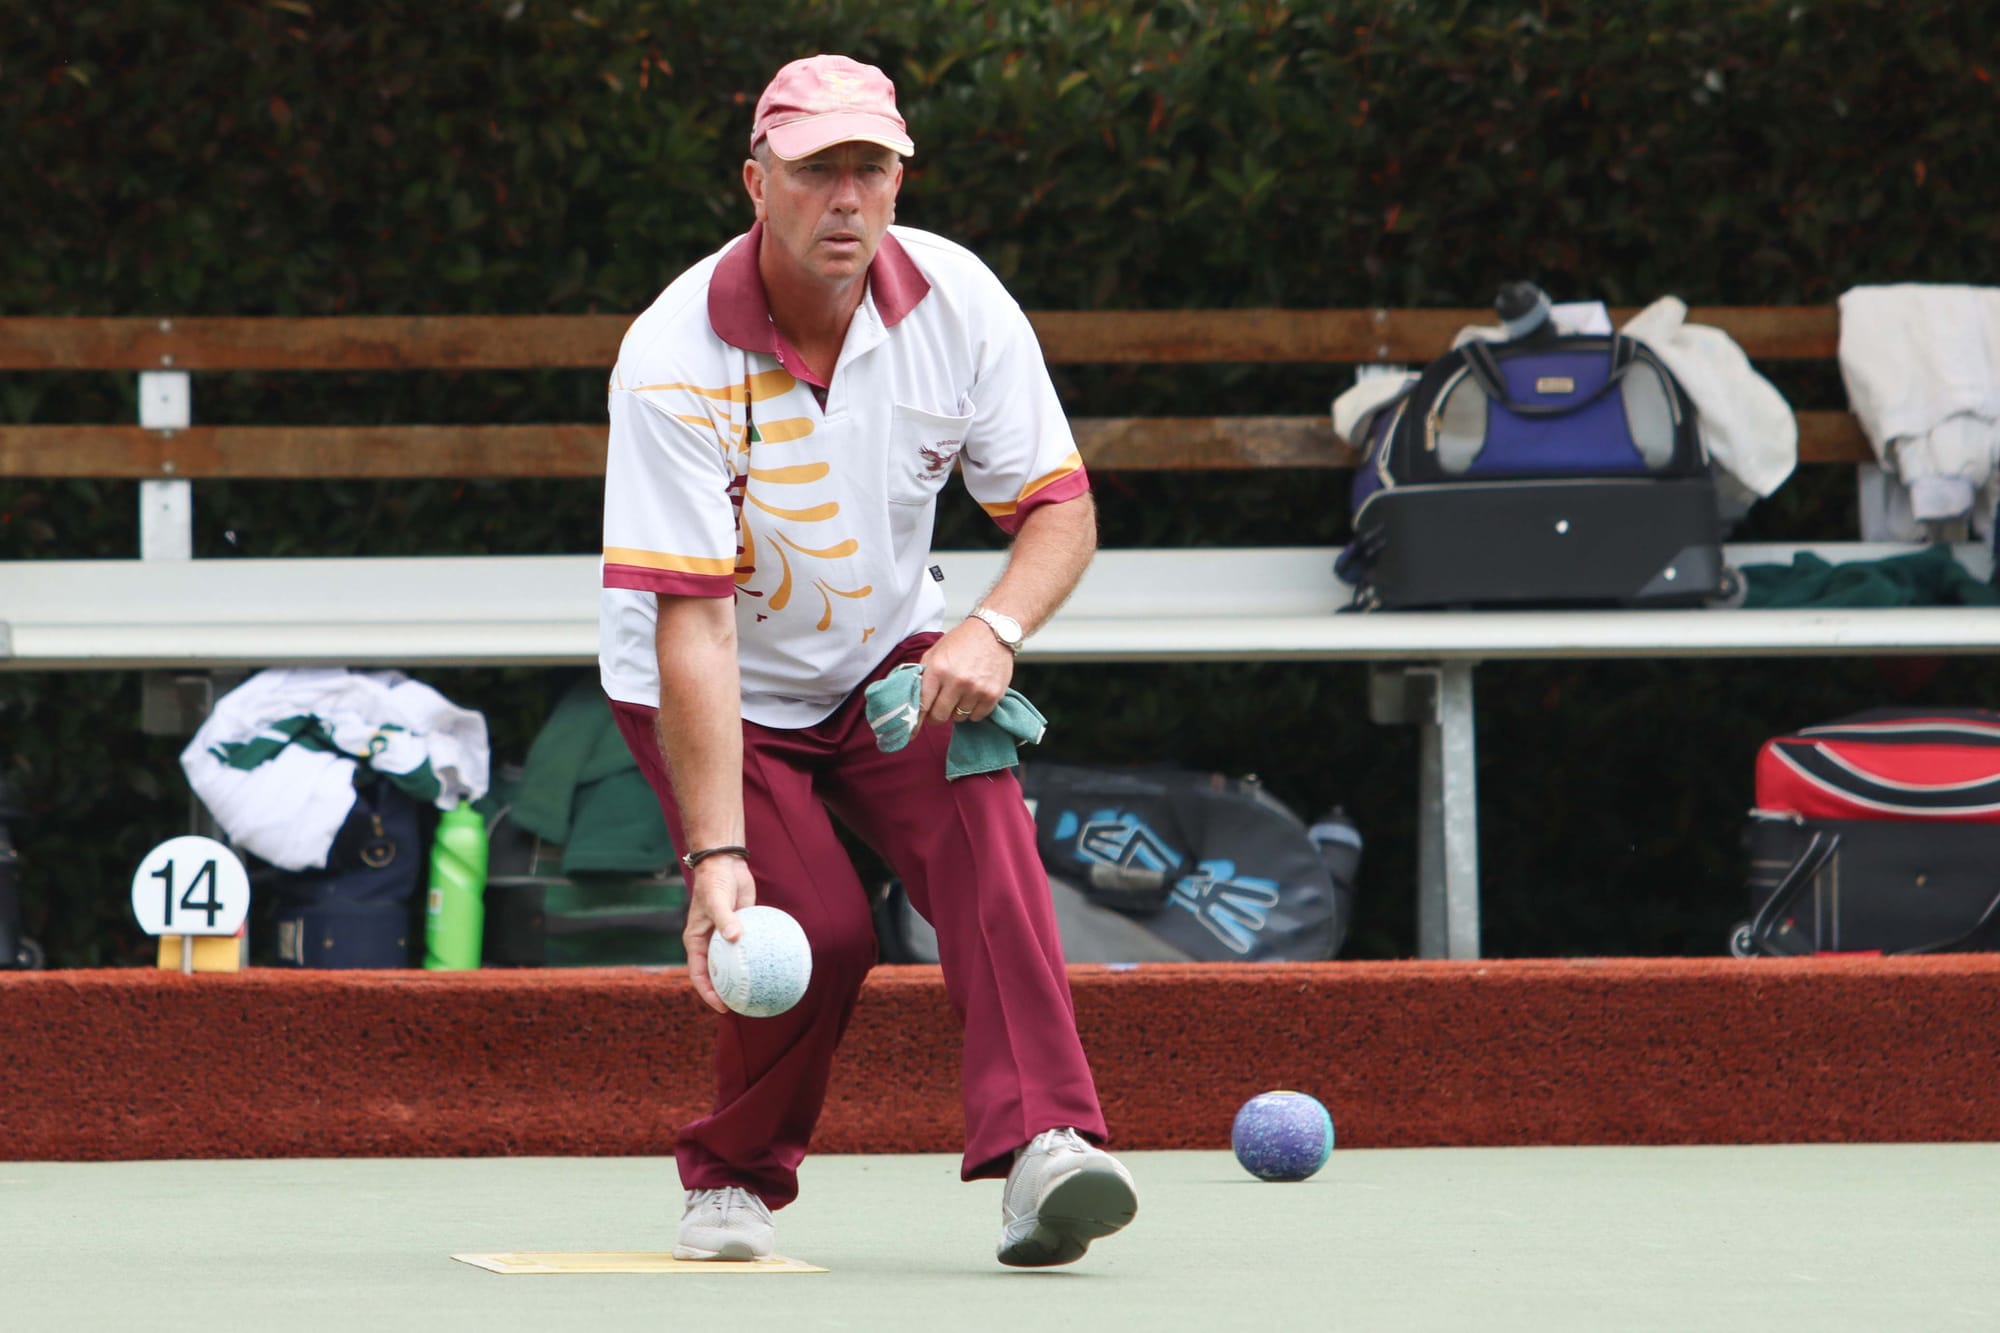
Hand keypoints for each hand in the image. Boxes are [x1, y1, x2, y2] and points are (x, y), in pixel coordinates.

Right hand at [682, 855, 754, 1014]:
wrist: (725, 863)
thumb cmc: (714, 882)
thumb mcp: (716, 901)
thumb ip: (725, 919)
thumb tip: (735, 938)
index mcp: (696, 941)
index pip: (699, 974)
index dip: (708, 993)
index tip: (722, 1006)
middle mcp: (709, 942)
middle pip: (716, 974)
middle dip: (726, 991)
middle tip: (742, 1005)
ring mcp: (725, 936)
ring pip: (732, 962)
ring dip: (742, 976)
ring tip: (758, 991)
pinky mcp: (740, 927)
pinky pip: (748, 947)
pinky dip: (756, 957)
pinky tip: (772, 965)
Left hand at [917, 620, 1013, 724]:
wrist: (994, 631)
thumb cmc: (962, 641)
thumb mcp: (935, 652)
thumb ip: (923, 674)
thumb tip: (911, 699)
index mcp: (937, 670)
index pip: (922, 705)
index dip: (916, 720)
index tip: (911, 732)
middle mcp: (956, 681)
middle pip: (939, 716)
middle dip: (937, 715)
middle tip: (940, 706)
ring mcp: (976, 689)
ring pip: (958, 718)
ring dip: (957, 710)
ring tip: (961, 694)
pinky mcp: (992, 695)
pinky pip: (977, 717)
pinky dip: (973, 711)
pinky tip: (974, 696)